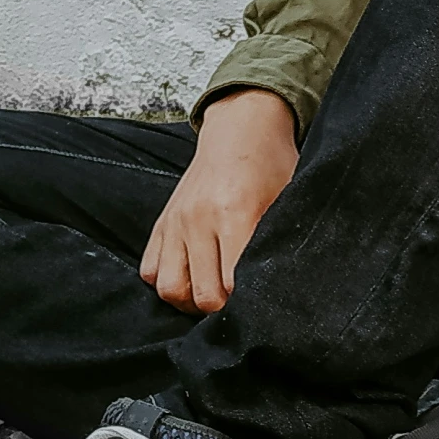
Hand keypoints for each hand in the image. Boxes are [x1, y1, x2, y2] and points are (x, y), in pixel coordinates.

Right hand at [141, 89, 298, 313]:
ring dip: (191, 301)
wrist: (241, 129)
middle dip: (223, 309)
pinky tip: (193, 277)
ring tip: (214, 294)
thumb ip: (278, 242)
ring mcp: (176, 221)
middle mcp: (198, 220)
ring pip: (169, 288)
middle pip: (202, 294)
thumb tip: (279, 287)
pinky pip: (150, 270)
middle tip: (241, 305)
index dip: (249, 303)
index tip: (261, 304)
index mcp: (235, 213)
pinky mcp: (162, 222)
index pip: (234, 284)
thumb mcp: (288, 200)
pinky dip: (168, 282)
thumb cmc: (272, 166)